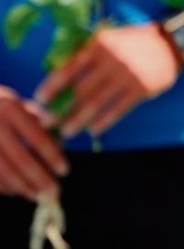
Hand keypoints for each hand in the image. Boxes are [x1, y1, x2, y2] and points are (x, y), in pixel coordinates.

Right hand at [0, 86, 67, 200]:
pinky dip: (6, 188)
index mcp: (10, 108)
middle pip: (21, 159)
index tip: (65, 170)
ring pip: (5, 173)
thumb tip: (60, 141)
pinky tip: (18, 191)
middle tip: (55, 192)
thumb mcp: (15, 101)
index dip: (52, 156)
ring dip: (24, 188)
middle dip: (40, 179)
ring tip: (38, 196)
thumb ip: (37, 118)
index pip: (37, 136)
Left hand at [35, 22, 181, 138]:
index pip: (70, 67)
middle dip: (61, 109)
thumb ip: (88, 52)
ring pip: (97, 103)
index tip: (39, 99)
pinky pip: (118, 110)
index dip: (52, 85)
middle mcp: (113, 60)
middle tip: (47, 123)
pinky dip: (103, 122)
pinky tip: (92, 130)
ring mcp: (128, 76)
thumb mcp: (110, 38)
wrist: (169, 43)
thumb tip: (59, 74)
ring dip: (78, 120)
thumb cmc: (132, 41)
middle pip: (80, 90)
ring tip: (66, 131)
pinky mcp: (142, 89)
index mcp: (101, 44)